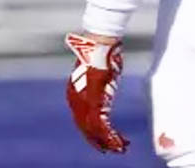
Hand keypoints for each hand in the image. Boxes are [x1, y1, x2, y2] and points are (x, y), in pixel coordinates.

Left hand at [65, 32, 128, 153]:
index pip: (82, 120)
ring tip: (120, 148)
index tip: (103, 141)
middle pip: (87, 129)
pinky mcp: (94, 101)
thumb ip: (100, 83)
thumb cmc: (101, 54)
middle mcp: (76, 102)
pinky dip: (111, 136)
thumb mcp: (98, 72)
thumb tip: (105, 84)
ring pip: (95, 130)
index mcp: (74, 96)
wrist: (99, 45)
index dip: (92, 133)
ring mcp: (84, 102)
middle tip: (113, 150)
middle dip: (100, 142)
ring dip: (108, 141)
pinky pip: (101, 125)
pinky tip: (119, 142)